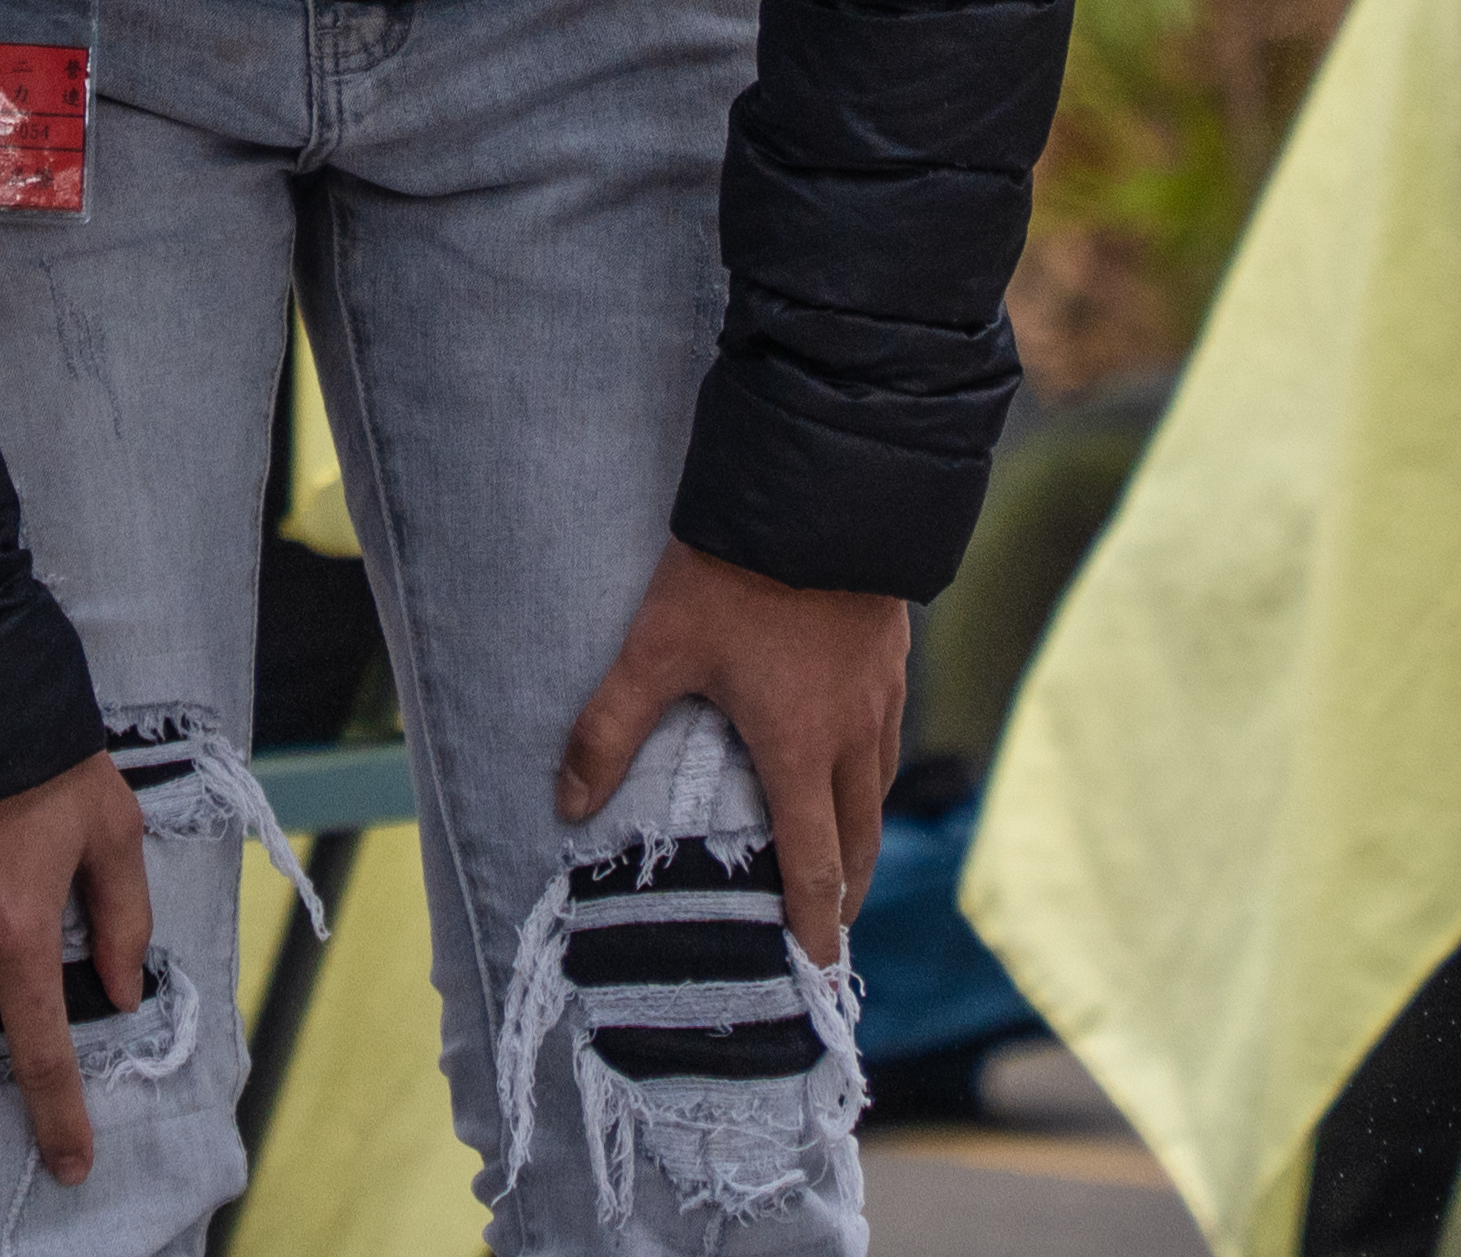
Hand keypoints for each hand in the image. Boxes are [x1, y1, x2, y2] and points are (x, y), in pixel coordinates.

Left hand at [558, 539, 905, 966]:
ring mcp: (881, 693)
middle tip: (829, 928)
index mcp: (799, 749)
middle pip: (860, 838)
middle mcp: (852, 734)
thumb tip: (568, 804)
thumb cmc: (734, 573)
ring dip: (860, 831)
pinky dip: (869, 772)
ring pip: (878, 785)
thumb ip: (610, 727)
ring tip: (839, 854)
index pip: (812, 864)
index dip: (815, 924)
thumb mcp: (657, 648)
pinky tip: (851, 756)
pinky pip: (886, 736)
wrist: (818, 488)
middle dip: (844, 891)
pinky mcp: (892, 653)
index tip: (821, 972)